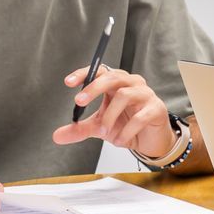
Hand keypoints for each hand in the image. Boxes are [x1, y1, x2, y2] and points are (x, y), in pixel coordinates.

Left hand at [53, 65, 172, 158]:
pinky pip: (140, 117)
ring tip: (103, 130)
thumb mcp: (99, 127)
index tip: (68, 82)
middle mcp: (131, 84)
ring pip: (124, 95)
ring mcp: (145, 95)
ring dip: (110, 115)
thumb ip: (79, 129)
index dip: (84, 74)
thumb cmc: (126, 125)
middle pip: (112, 77)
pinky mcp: (156, 109)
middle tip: (79, 102)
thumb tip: (57, 136)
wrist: (149, 141)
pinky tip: (119, 140)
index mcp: (116, 83)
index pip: (99, 71)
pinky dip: (126, 130)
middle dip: (93, 88)